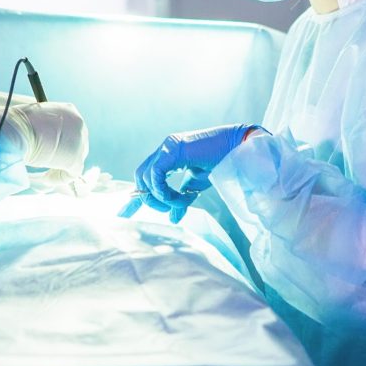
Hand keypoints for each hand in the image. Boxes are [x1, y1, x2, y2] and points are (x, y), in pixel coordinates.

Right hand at [0, 102, 88, 173]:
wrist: (14, 129)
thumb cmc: (16, 124)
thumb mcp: (34, 122)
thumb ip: (44, 129)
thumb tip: (39, 140)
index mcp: (68, 110)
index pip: (71, 130)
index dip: (61, 143)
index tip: (47, 151)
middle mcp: (78, 122)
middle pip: (77, 145)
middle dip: (62, 156)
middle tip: (46, 165)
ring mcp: (79, 140)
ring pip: (74, 160)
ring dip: (59, 168)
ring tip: (43, 174)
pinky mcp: (75, 157)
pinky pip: (71, 173)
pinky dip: (58, 178)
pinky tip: (45, 179)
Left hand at [118, 124, 260, 222]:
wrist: (239, 149)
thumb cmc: (222, 163)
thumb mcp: (196, 186)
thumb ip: (181, 199)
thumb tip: (172, 218)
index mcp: (168, 155)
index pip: (145, 175)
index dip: (135, 195)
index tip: (125, 213)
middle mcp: (165, 149)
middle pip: (141, 177)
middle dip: (149, 198)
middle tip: (168, 209)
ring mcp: (168, 147)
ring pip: (147, 178)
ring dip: (161, 197)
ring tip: (181, 202)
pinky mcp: (174, 149)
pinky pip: (157, 175)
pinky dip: (164, 191)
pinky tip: (180, 197)